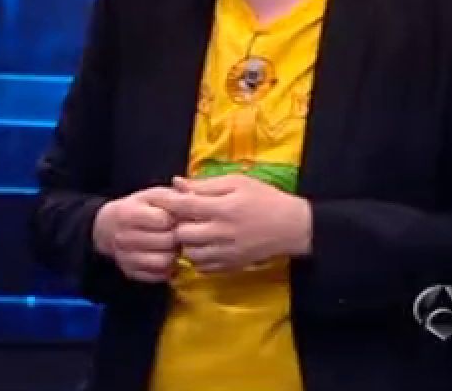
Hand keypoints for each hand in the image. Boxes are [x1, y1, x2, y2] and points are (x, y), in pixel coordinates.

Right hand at [92, 188, 181, 283]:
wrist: (108, 226)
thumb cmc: (138, 207)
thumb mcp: (152, 195)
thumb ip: (173, 195)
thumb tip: (194, 198)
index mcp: (128, 213)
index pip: (163, 220)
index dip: (175, 218)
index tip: (175, 217)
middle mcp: (123, 237)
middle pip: (166, 242)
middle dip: (177, 237)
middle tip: (177, 233)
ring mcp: (125, 257)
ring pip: (164, 262)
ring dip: (173, 254)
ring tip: (172, 245)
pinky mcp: (130, 273)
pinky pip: (159, 276)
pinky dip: (167, 268)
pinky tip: (164, 255)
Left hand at [161, 174, 311, 273]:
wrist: (292, 227)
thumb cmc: (265, 199)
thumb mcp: (237, 183)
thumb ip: (205, 184)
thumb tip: (176, 183)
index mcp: (223, 209)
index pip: (184, 207)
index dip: (167, 202)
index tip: (159, 199)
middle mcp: (222, 234)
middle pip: (182, 234)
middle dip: (177, 225)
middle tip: (181, 218)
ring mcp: (226, 253)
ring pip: (189, 254)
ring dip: (187, 243)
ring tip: (193, 232)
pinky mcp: (231, 266)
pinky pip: (202, 268)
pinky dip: (198, 258)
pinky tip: (204, 245)